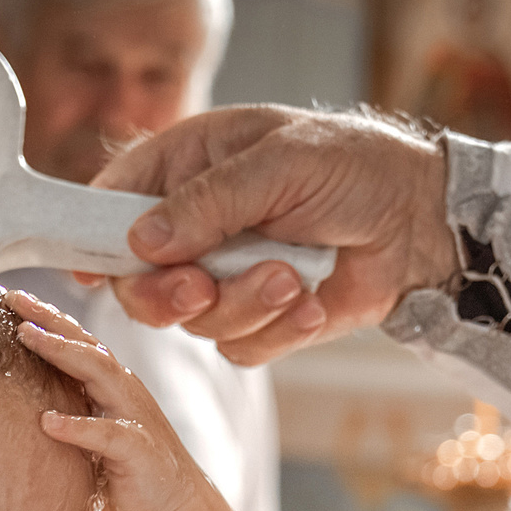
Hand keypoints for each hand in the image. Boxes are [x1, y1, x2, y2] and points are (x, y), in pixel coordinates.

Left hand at [9, 290, 222, 510]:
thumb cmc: (129, 475)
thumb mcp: (92, 435)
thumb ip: (70, 411)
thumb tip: (19, 401)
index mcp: (112, 386)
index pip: (77, 341)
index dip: (46, 317)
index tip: (9, 296)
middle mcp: (124, 392)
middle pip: (86, 344)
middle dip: (50, 319)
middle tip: (12, 299)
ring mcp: (134, 418)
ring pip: (98, 372)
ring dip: (61, 352)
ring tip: (26, 337)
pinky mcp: (138, 450)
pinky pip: (106, 433)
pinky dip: (77, 426)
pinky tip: (48, 422)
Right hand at [92, 105, 457, 365]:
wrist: (420, 221)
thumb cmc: (353, 166)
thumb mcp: (279, 163)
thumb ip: (209, 202)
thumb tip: (142, 241)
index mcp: (184, 169)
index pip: (110, 206)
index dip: (91, 241)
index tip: (90, 272)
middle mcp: (194, 228)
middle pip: (137, 284)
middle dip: (167, 294)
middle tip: (201, 287)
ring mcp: (224, 278)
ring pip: (193, 322)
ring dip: (244, 306)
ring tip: (292, 276)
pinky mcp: (259, 321)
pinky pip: (240, 347)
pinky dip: (278, 331)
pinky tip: (312, 301)